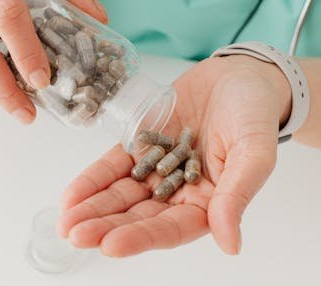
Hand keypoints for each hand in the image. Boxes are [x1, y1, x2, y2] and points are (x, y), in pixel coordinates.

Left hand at [57, 56, 291, 255]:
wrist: (241, 75)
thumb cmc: (255, 115)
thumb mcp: (255, 154)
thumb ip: (237, 196)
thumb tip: (231, 244)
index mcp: (209, 204)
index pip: (171, 229)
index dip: (140, 238)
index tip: (110, 245)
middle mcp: (179, 193)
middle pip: (138, 216)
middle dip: (105, 226)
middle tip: (74, 234)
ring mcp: (158, 170)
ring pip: (121, 195)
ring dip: (93, 208)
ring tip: (65, 221)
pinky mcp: (141, 146)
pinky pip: (113, 167)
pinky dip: (92, 180)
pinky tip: (71, 195)